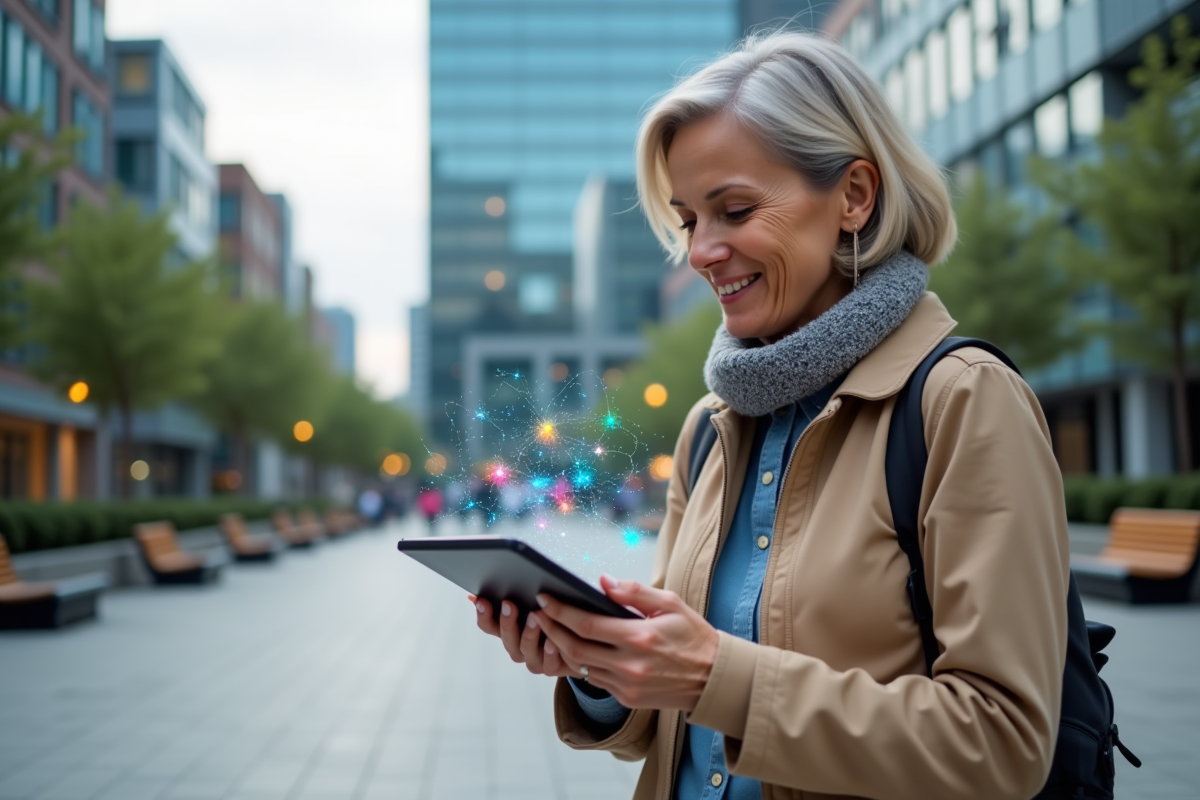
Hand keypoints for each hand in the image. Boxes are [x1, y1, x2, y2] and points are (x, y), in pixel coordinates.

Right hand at [468, 595, 579, 678]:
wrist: (577, 643)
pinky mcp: (552, 668)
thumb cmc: (552, 620)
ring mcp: (534, 660)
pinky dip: (549, 653)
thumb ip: (516, 596)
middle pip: (506, 638)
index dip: (483, 614)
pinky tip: (552, 642)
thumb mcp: (534, 604)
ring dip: (529, 634)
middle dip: (506, 621)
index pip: (488, 625)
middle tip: (509, 605)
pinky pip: (548, 664)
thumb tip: (487, 587)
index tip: (483, 600)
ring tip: (535, 618)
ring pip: (525, 650)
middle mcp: (518, 648)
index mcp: (509, 631)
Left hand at [532, 575, 718, 711]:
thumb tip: (602, 582)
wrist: (713, 679)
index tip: (544, 599)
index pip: (587, 625)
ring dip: (561, 647)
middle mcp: (630, 666)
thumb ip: (635, 592)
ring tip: (548, 628)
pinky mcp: (627, 698)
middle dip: (551, 629)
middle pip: (575, 648)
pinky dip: (579, 663)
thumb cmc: (693, 636)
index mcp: (640, 638)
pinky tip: (571, 647)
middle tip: (536, 613)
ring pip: (581, 666)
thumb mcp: (671, 604)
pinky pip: (594, 679)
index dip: (560, 612)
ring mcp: (627, 686)